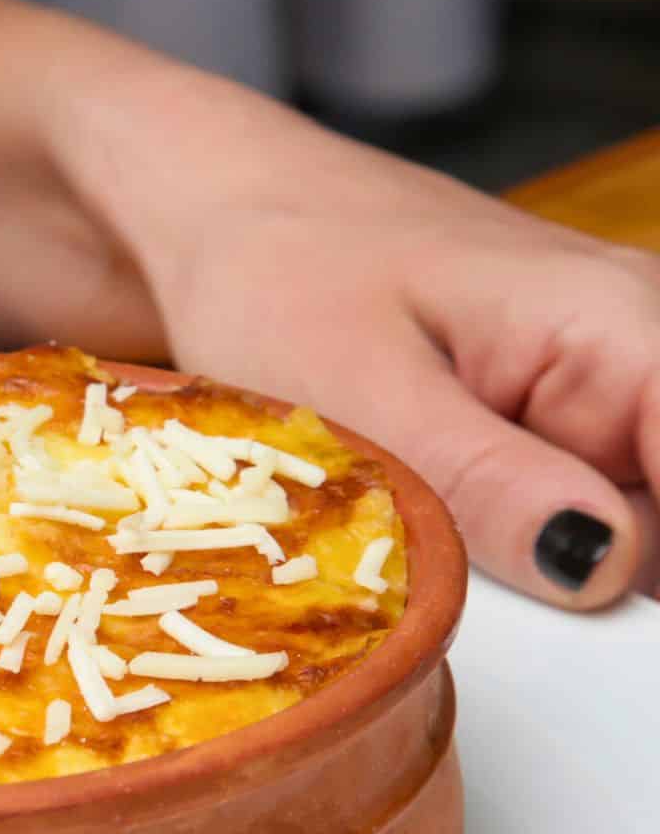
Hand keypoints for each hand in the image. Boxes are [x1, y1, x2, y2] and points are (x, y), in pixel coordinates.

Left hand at [150, 133, 659, 608]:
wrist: (216, 212)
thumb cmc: (273, 268)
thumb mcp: (362, 391)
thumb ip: (488, 484)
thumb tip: (607, 569)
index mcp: (619, 325)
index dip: (645, 575)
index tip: (570, 620)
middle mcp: (640, 351)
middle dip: (587, 584)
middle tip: (454, 569)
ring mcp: (601, 389)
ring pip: (623, 534)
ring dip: (536, 572)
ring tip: (421, 529)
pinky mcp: (552, 421)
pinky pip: (565, 512)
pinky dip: (504, 545)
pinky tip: (430, 523)